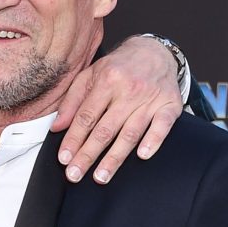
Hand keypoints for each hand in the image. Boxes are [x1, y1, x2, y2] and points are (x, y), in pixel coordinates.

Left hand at [51, 35, 182, 183]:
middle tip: (75, 175)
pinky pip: (162, 126)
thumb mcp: (89, 75)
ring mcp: (150, 99)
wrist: (154, 50)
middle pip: (105, 129)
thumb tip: (57, 127)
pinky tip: (142, 156)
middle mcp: (128, 90)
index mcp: (106, 81)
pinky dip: (153, 141)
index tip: (64, 158)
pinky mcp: (170, 105)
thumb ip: (72, 101)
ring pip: (130, 133)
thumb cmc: (118, 67)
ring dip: (114, 157)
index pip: (86, 116)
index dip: (73, 139)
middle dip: (88, 155)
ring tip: (101, 176)